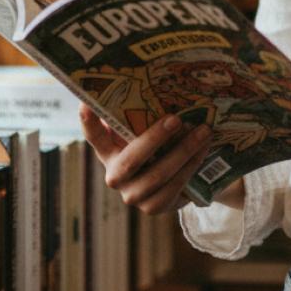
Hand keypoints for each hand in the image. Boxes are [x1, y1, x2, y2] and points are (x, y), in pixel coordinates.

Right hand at [79, 104, 212, 214]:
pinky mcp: (154, 207)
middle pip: (132, 160)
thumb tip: (159, 84)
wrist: (177, 183)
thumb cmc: (160, 148)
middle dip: (155, 138)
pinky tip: (203, 150)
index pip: (95, 137)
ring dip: (184, 151)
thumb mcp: (146, 134)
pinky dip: (191, 165)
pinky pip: (174, 186)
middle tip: (176, 119)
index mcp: (109, 153)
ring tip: (203, 131)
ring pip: (159, 174)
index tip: (86, 104)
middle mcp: (116, 176)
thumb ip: (144, 118)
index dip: (89, 123)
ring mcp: (133, 195)